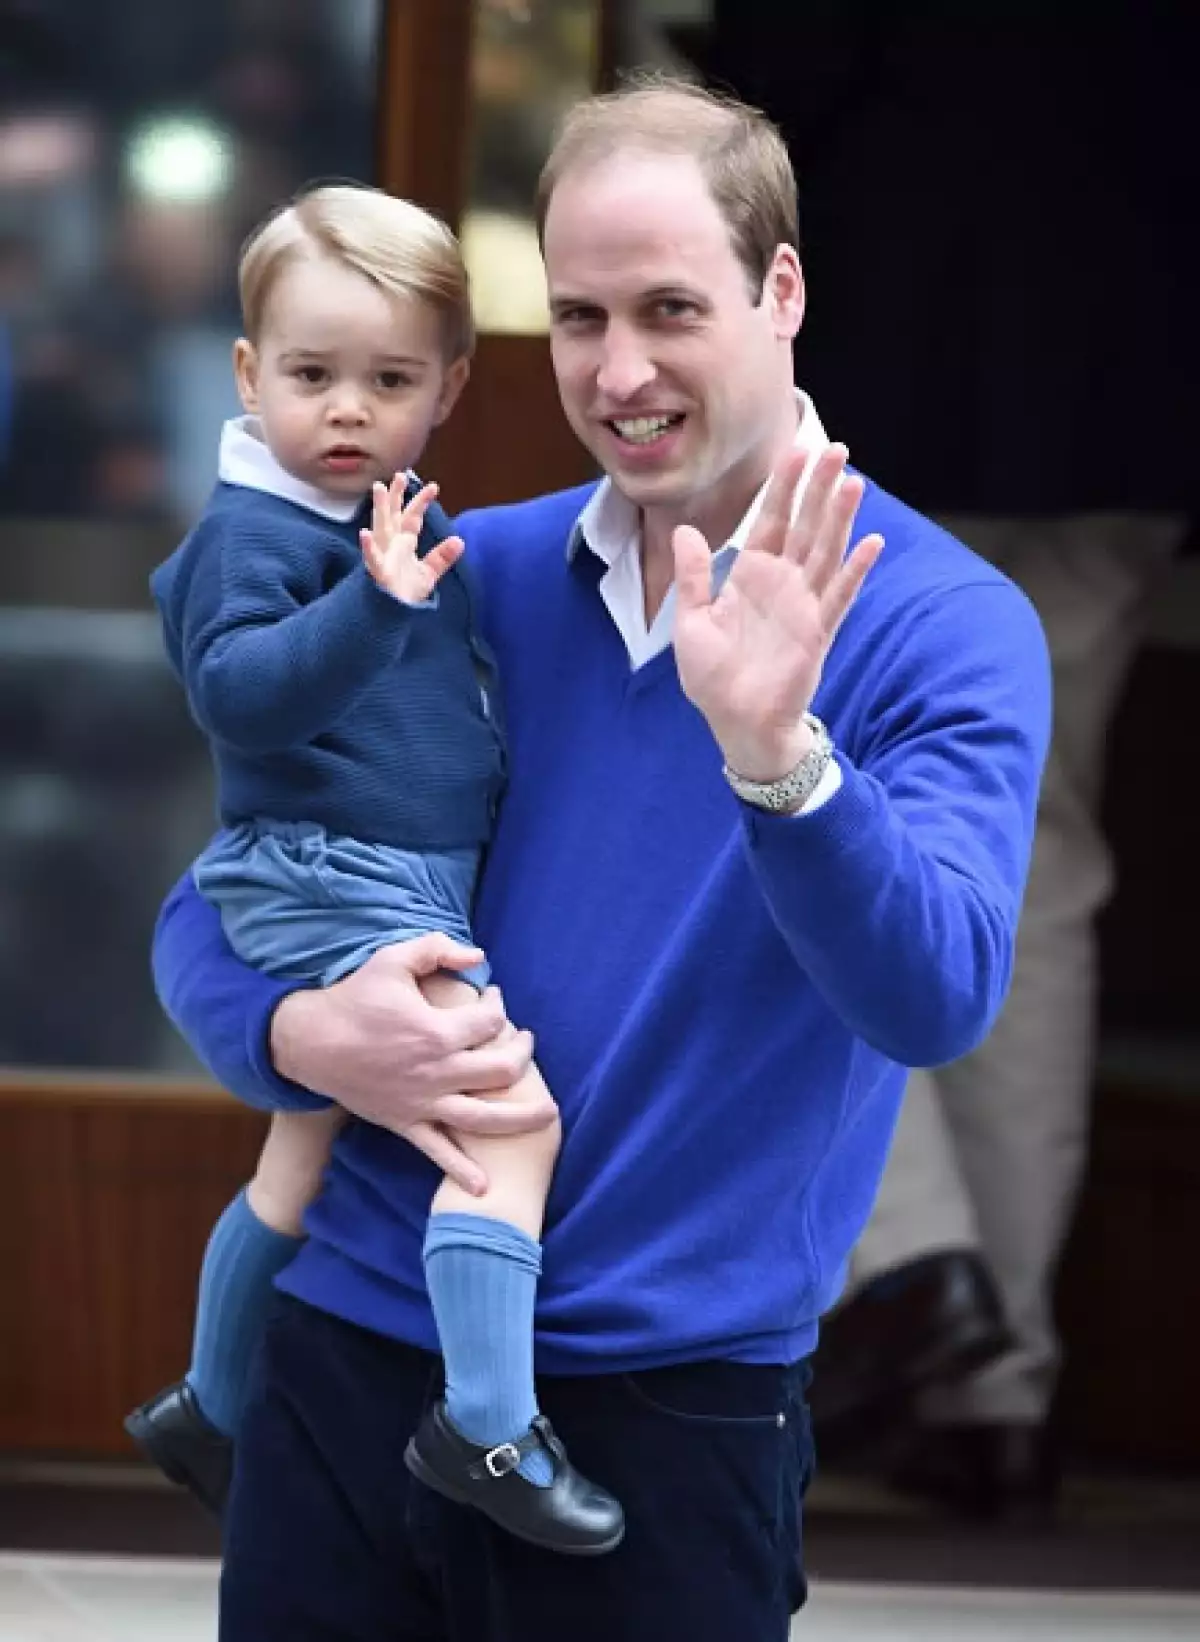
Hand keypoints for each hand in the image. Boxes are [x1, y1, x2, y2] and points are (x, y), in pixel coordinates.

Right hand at [269, 935, 548, 1194]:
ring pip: (484, 1118)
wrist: (310, 1041)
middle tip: (525, 1042)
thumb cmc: (354, 998)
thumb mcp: (393, 959)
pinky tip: (485, 1187)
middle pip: (501, 1071)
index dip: (500, 1006)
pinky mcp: (405, 1122)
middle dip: (522, 1054)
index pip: (491, 1022)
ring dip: (521, 1118)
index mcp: (437, 1032)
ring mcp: (423, 1102)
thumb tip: (480, 956)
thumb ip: (438, 949)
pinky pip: (438, 1151)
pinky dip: (461, 1171)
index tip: (495, 998)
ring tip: (548, 1113)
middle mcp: (437, 1071)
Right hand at [360, 476, 464, 605]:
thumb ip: (442, 557)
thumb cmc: (405, 593)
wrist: (392, 615)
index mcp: (403, 544)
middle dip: (396, 496)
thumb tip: (460, 540)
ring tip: (379, 489)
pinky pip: (371, 559)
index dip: (421, 502)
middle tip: (400, 475)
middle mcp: (391, 545)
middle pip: (393, 515)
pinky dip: (368, 547)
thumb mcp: (428, 574)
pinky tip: (365, 534)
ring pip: (380, 528)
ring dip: (380, 509)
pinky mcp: (378, 572)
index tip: (434, 487)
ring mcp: (383, 556)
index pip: (412, 517)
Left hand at [671, 443, 882, 780]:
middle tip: (836, 449)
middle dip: (819, 488)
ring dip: (840, 518)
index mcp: (751, 576)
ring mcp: (804, 605)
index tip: (795, 452)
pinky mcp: (818, 631)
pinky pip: (840, 595)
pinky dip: (855, 570)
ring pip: (826, 551)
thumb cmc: (713, 678)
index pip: (770, 521)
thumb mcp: (691, 622)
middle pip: (805, 526)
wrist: (736, 723)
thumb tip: (686, 531)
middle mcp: (782, 584)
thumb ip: (693, 577)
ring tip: (853, 482)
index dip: (783, 488)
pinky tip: (873, 542)